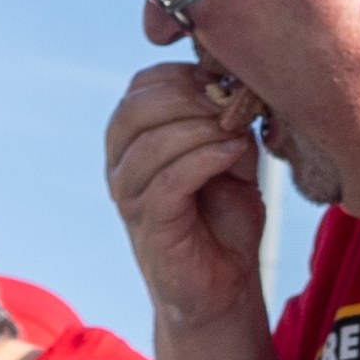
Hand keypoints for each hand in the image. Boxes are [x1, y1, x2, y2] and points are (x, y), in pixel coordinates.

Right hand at [106, 65, 274, 330]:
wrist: (225, 284)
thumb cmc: (225, 217)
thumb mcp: (231, 154)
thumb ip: (226, 118)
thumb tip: (235, 81)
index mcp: (134, 140)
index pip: (142, 86)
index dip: (184, 74)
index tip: (227, 81)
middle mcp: (121, 165)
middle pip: (136, 109)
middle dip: (189, 97)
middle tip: (232, 103)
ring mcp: (130, 197)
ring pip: (150, 144)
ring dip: (200, 129)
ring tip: (238, 133)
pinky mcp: (150, 227)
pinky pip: (168, 182)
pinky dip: (204, 159)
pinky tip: (234, 153)